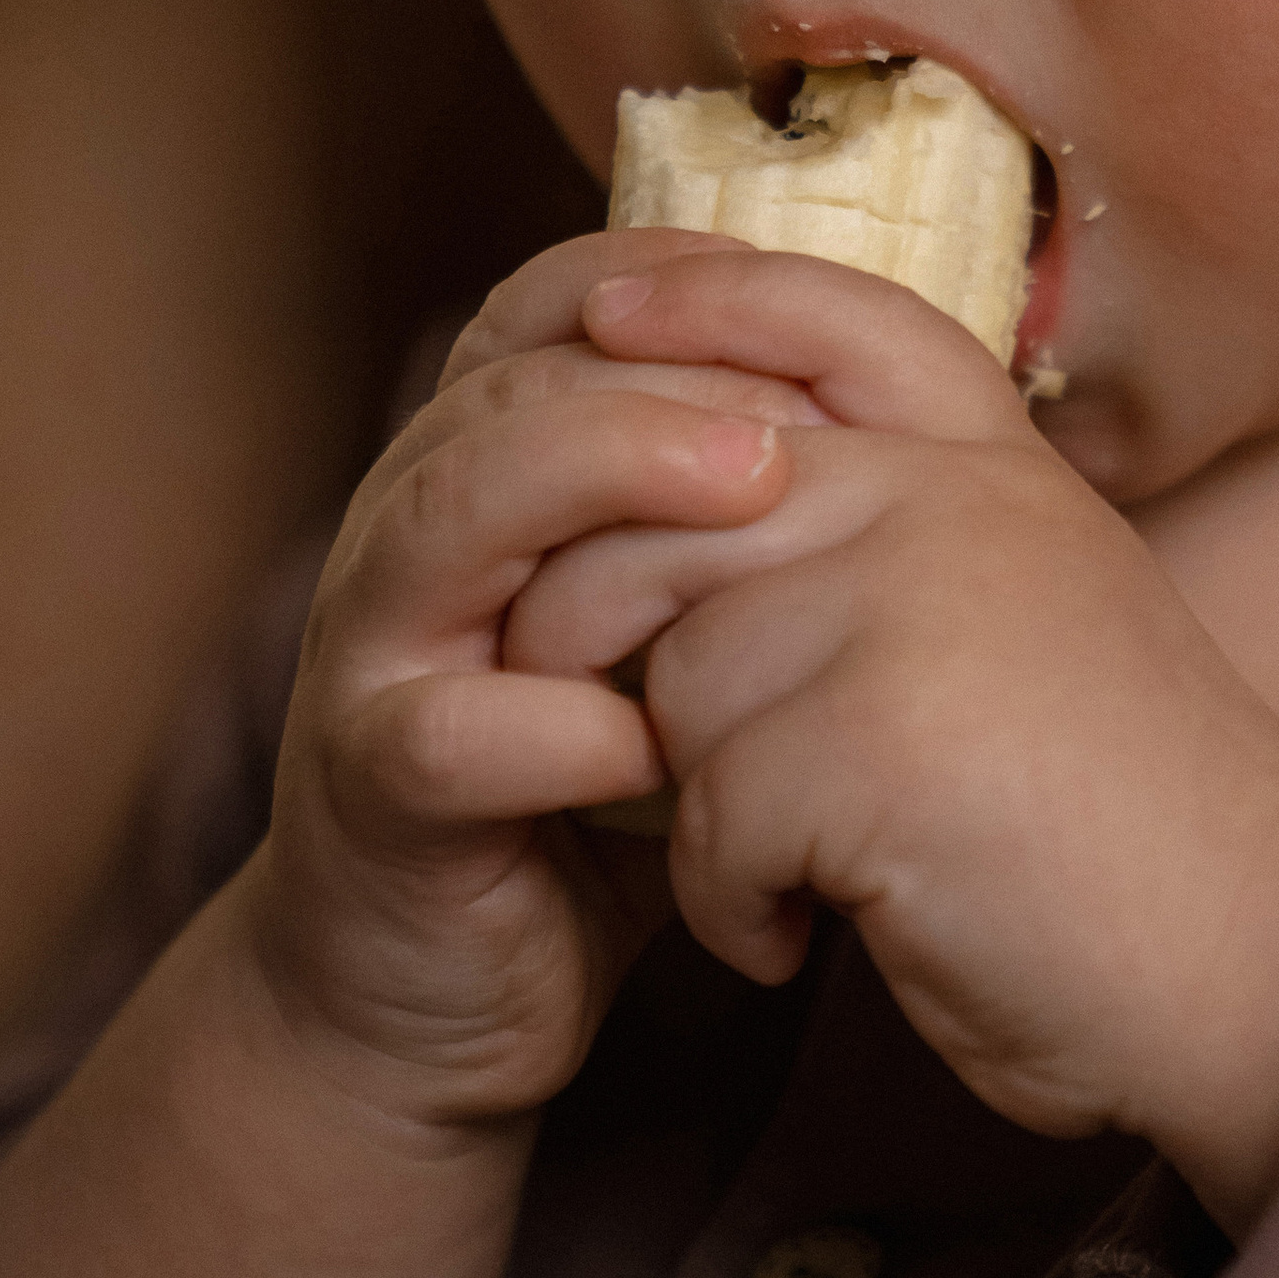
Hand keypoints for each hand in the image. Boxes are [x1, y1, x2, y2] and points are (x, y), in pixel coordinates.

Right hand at [240, 233, 818, 1128]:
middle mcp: (406, 532)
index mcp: (477, 467)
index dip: (666, 281)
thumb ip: (732, 521)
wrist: (440, 996)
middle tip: (821, 413)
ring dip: (608, 485)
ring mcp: (371, 655)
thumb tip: (911, 399)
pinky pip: (445, 730)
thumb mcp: (671, 627)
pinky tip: (667, 750)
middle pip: (512, 389)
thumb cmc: (588, 792)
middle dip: (672, 375)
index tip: (806, 306)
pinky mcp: (367, 792)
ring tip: (761, 496)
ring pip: (454, 515)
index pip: (543, 309)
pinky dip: (560, 730)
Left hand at [494, 245, 1278, 1229]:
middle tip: (644, 750)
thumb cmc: (1123, 828)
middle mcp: (959, 504)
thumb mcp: (1033, 618)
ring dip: (700, 803)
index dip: (707, 301)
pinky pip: (708, 812)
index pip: (833, 318)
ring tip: (792, 868)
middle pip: (675, 508)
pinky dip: (730, 901)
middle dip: (607, 633)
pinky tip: (801, 937)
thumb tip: (693, 506)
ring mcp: (923, 606)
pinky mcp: (882, 739)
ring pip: (680, 675)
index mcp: (998, 468)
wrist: (1270, 971)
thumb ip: (902, 538)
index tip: (608, 322)